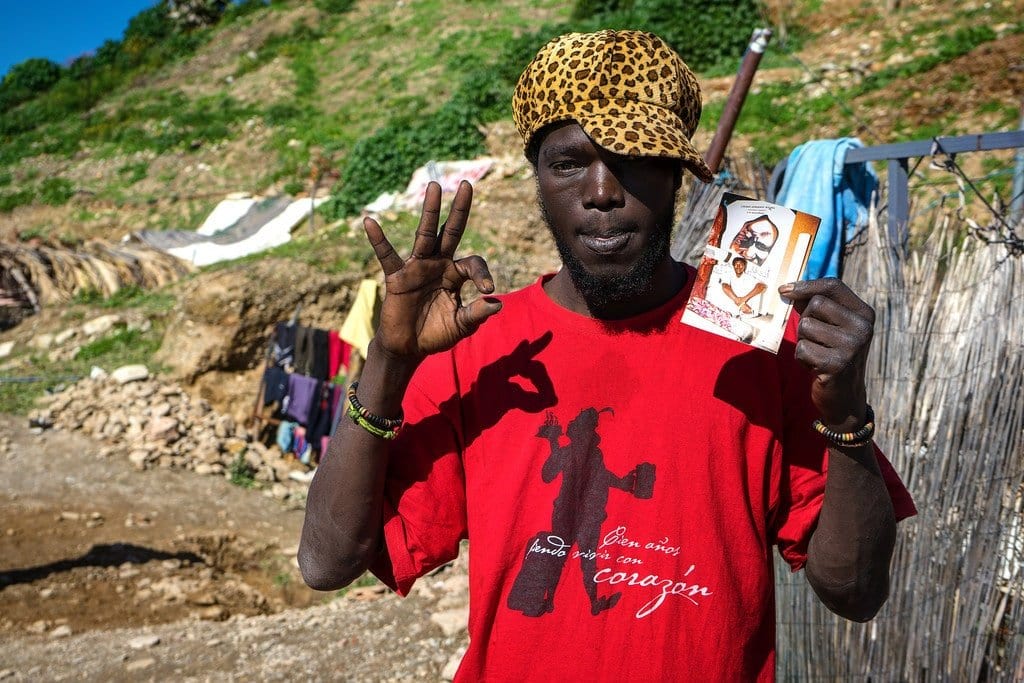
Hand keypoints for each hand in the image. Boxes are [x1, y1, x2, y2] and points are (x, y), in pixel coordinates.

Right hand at [363, 180, 501, 361]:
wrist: (409, 348)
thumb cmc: (436, 334)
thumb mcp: (461, 326)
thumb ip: (477, 314)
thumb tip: (497, 303)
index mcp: (455, 275)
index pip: (473, 263)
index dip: (482, 273)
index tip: (487, 289)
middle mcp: (438, 264)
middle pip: (451, 232)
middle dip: (460, 209)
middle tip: (468, 184)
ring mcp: (417, 267)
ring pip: (425, 234)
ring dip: (430, 211)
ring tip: (435, 186)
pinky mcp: (397, 277)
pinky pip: (387, 256)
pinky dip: (378, 240)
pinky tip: (370, 222)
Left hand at [778, 278, 873, 428]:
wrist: (845, 398)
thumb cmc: (832, 355)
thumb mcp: (832, 328)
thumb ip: (817, 307)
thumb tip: (789, 290)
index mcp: (864, 314)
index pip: (833, 286)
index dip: (806, 285)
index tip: (784, 289)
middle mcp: (863, 327)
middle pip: (815, 304)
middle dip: (805, 320)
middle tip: (815, 340)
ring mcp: (852, 346)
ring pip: (805, 327)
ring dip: (803, 342)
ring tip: (818, 354)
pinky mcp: (837, 364)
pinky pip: (802, 349)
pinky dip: (802, 359)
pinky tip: (816, 368)